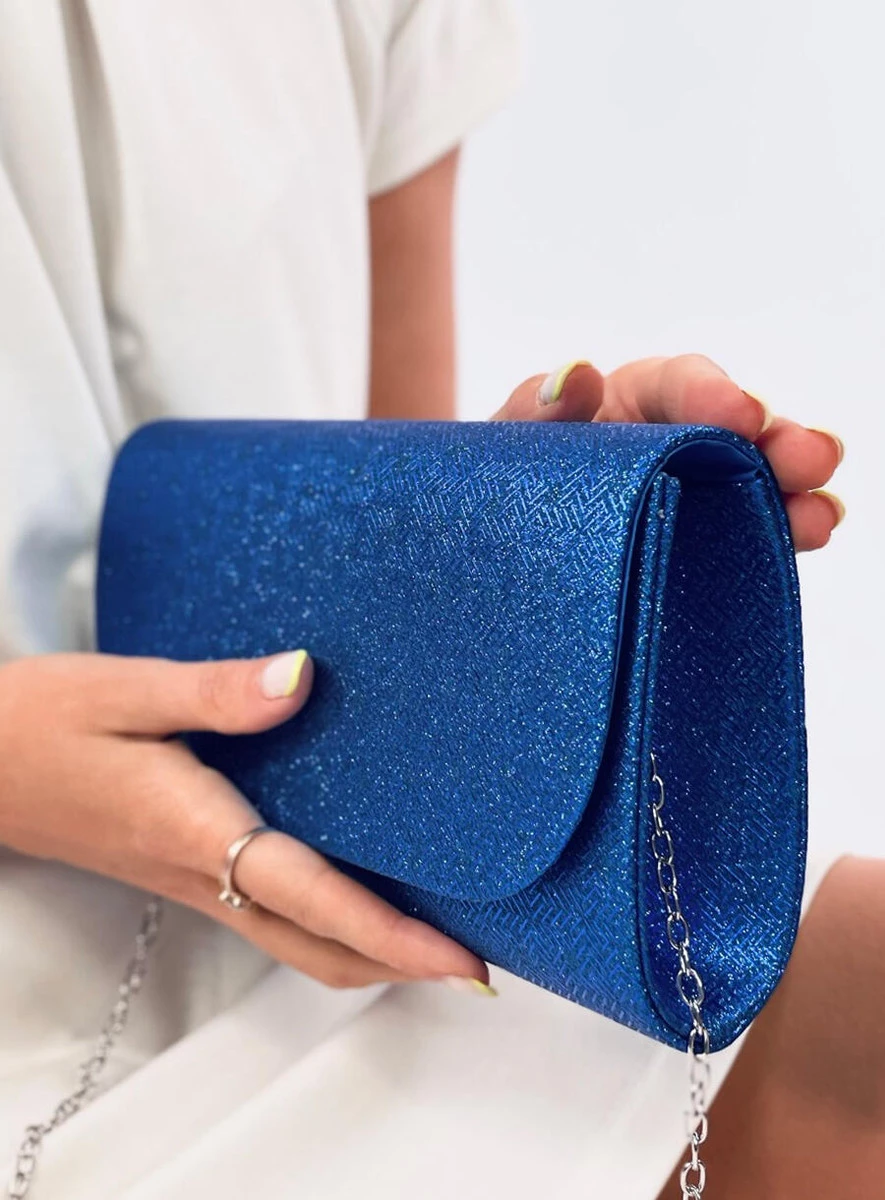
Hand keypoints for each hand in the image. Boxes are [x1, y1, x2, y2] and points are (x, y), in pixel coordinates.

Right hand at [0, 651, 488, 989]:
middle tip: (475, 961)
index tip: (456, 956)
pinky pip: (270, 916)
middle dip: (398, 964)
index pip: (310, 895)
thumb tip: (302, 676)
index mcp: (191, 827)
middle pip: (314, 946)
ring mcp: (191, 879)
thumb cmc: (40, 721)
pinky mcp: (184, 869)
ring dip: (368, 952)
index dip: (390, 932)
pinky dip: (329, 924)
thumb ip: (217, 690)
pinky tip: (358, 893)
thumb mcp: (125, 688)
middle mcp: (199, 869)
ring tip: (434, 937)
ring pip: (294, 942)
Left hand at [491, 355, 843, 551]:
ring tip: (818, 517)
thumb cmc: (504, 478)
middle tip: (809, 459)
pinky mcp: (697, 548)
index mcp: (628, 403)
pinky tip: (802, 541)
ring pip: (753, 488)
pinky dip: (776, 540)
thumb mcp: (508, 440)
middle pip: (736, 435)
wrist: (488, 549)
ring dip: (792, 496)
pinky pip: (742, 540)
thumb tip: (576, 375)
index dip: (712, 395)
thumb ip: (534, 410)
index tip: (738, 415)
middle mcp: (673, 445)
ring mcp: (691, 498)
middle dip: (777, 442)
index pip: (676, 385)